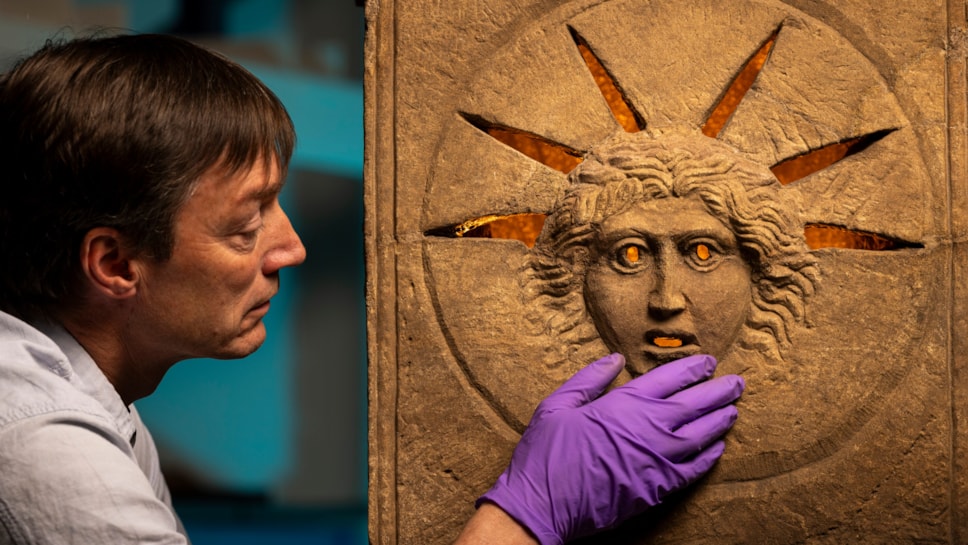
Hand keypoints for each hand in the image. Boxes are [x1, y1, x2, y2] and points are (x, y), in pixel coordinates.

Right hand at [477, 353, 743, 544]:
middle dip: (720, 391)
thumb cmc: (547, 452)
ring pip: (702, 435)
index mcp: (625, 403)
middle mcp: (650, 427)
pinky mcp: (659, 488)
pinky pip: (694, 469)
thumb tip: (614, 359)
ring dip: (720, 421)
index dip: (693, 368)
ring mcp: (659, 459)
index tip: (709, 362)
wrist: (544, 504)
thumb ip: (590, 379)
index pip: (670, 378)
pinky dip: (709, 456)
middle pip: (696, 404)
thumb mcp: (558, 404)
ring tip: (734, 411)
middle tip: (738, 383)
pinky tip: (717, 448)